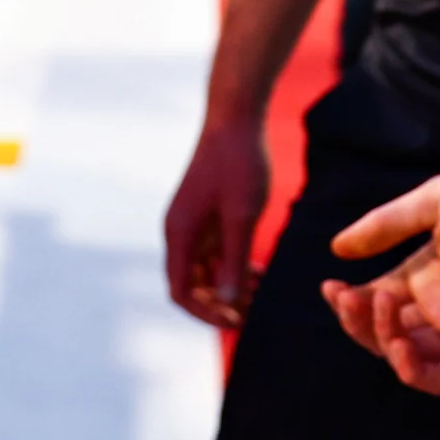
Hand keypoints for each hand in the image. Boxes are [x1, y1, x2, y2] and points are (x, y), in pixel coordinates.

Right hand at [164, 116, 273, 327]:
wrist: (235, 117)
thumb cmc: (238, 163)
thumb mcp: (241, 216)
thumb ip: (234, 260)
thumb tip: (228, 301)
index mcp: (180, 234)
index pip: (180, 292)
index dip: (204, 313)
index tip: (235, 321)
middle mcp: (180, 231)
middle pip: (190, 284)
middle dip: (217, 302)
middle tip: (250, 313)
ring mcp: (193, 222)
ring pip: (205, 269)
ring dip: (227, 285)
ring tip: (259, 293)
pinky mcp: (206, 213)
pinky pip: (214, 251)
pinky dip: (232, 264)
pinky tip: (258, 272)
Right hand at [320, 163, 439, 395]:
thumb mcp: (434, 200)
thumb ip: (387, 225)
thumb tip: (337, 248)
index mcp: (427, 273)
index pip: (377, 301)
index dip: (349, 301)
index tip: (331, 285)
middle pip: (386, 332)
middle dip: (358, 321)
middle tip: (349, 298)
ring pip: (409, 358)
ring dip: (382, 343)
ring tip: (379, 310)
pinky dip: (415, 371)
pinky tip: (399, 345)